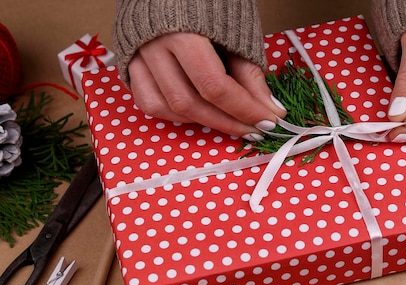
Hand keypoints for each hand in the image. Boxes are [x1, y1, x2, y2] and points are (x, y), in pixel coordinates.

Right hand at [127, 32, 285, 140]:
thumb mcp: (236, 28)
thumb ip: (249, 70)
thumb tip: (268, 107)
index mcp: (183, 32)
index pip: (215, 86)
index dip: (244, 109)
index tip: (269, 120)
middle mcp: (155, 46)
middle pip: (189, 102)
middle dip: (228, 122)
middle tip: (255, 129)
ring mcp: (139, 56)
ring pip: (167, 107)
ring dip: (202, 122)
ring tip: (231, 121)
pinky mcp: (130, 63)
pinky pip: (149, 103)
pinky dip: (176, 115)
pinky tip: (200, 114)